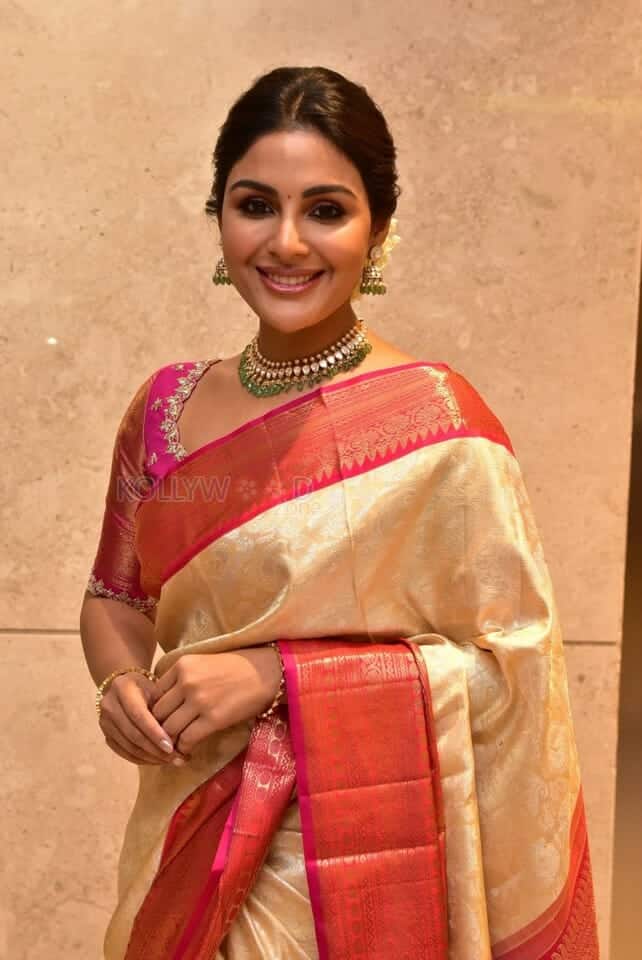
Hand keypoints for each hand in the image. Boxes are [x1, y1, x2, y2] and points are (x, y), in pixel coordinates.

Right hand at [99, 672, 187, 765]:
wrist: (125, 687)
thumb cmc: (146, 687)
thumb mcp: (156, 688)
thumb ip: (164, 707)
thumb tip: (179, 734)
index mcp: (122, 688)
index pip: (138, 715)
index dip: (155, 733)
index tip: (171, 747)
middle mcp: (109, 705)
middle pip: (133, 734)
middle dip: (155, 750)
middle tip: (176, 758)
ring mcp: (105, 722)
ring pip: (128, 747)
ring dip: (151, 758)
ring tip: (171, 761)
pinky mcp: (106, 736)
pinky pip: (124, 753)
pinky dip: (142, 759)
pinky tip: (158, 760)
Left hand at [150, 647, 282, 758]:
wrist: (268, 671)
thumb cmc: (238, 668)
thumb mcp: (204, 664)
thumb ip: (183, 678)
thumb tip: (166, 704)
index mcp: (182, 665)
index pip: (154, 694)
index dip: (155, 710)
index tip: (163, 720)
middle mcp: (186, 681)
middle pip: (157, 713)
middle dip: (159, 728)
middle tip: (166, 738)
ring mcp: (199, 700)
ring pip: (169, 729)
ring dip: (170, 742)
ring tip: (176, 747)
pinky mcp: (213, 719)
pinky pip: (187, 739)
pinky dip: (184, 748)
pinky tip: (189, 750)